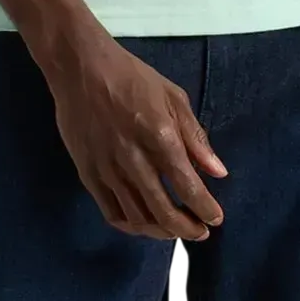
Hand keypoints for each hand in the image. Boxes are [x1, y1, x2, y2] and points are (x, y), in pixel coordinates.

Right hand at [46, 33, 227, 241]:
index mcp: (159, 135)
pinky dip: (132, 226)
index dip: (205, 209)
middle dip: (187, 229)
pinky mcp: (88, 174)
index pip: (188, 186)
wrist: (81, 68)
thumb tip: (218, 172)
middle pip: (164, 211)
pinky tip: (144, 224)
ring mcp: (107, 169)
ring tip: (175, 230)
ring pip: (138, 218)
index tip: (216, 219)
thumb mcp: (172, 96)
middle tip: (200, 232)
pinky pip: (111, 213)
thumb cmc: (132, 77)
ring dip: (161, 231)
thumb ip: (195, 137)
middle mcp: (134, 159)